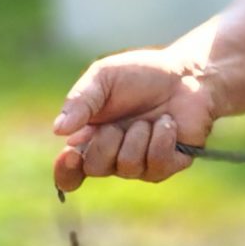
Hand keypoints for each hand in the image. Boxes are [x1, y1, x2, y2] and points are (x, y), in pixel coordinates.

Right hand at [51, 47, 214, 195]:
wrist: (185, 74)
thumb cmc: (141, 75)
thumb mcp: (103, 77)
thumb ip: (80, 100)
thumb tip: (59, 130)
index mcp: (91, 138)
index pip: (70, 171)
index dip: (66, 171)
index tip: (70, 155)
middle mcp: (113, 156)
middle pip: (95, 168)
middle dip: (105, 141)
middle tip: (118, 122)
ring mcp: (141, 164)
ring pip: (127, 167)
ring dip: (137, 136)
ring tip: (148, 119)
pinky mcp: (168, 165)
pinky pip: (156, 165)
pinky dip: (161, 139)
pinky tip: (167, 124)